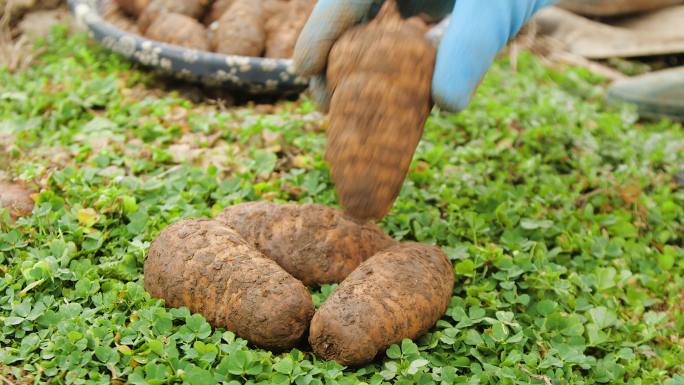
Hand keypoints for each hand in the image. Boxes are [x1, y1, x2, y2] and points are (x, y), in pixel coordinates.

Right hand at [293, 0, 555, 111]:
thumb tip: (445, 105)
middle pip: (349, 15)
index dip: (318, 32)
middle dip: (332, 56)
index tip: (301, 70)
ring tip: (347, 106)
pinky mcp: (427, 4)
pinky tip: (388, 95)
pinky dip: (387, 64)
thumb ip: (469, 48)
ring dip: (357, 65)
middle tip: (323, 102)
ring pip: (369, 26)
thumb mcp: (494, 9)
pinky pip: (394, 33)